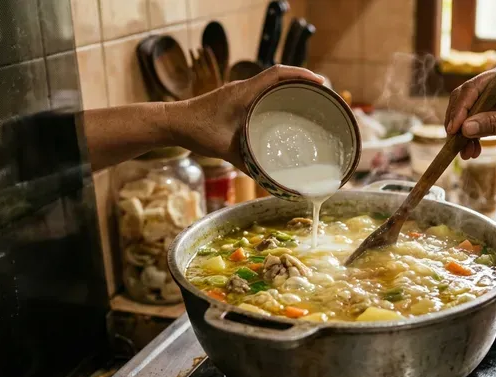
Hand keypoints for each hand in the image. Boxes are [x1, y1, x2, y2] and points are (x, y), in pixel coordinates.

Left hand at [166, 65, 324, 170]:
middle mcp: (244, 87)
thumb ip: (248, 165)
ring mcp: (239, 91)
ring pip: (270, 82)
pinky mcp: (235, 97)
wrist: (173, 123)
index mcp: (244, 93)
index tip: (320, 83)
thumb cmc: (197, 132)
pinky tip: (283, 108)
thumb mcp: (225, 150)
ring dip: (289, 86)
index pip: (277, 74)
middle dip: (302, 81)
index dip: (301, 75)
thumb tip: (271, 184)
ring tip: (309, 99)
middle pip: (279, 76)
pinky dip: (276, 94)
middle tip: (321, 94)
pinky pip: (261, 90)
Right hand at [444, 66, 495, 159]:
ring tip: (465, 153)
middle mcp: (495, 84)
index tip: (454, 128)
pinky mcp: (493, 114)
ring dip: (463, 134)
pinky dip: (471, 139)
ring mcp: (493, 100)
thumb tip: (464, 129)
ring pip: (466, 114)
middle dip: (458, 122)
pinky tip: (472, 152)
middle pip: (465, 100)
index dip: (461, 108)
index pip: (473, 88)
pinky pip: (474, 125)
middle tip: (454, 141)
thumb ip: (492, 123)